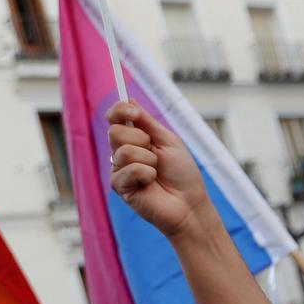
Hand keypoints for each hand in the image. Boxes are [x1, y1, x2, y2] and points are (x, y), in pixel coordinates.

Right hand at [106, 101, 209, 239]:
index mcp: (134, 139)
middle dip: (141, 140)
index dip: (119, 110)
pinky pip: (129, 169)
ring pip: (123, 150)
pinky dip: (146, 174)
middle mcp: (123, 153)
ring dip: (148, 160)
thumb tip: (128, 100)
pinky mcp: (119, 186)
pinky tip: (151, 184)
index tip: (132, 111)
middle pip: (115, 131)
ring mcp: (119, 170)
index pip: (114, 118)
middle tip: (156, 155)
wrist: (189, 204)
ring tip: (156, 173)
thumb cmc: (182, 174)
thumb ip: (147, 122)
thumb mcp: (168, 141)